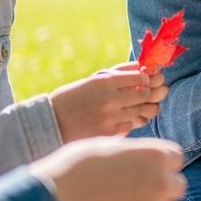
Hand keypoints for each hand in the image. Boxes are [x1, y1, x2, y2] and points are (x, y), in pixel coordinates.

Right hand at [30, 136, 184, 200]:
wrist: (58, 198)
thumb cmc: (77, 167)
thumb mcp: (110, 147)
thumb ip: (134, 154)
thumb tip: (140, 159)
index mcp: (155, 154)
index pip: (176, 158)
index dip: (162, 163)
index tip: (148, 168)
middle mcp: (161, 180)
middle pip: (178, 185)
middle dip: (163, 186)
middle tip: (141, 189)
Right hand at [50, 63, 167, 139]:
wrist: (51, 121)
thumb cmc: (73, 97)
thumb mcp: (92, 80)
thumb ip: (119, 73)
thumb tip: (143, 67)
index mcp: (104, 81)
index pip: (140, 76)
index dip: (147, 78)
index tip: (145, 80)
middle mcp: (109, 98)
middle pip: (145, 94)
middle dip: (149, 92)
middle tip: (148, 92)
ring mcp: (110, 117)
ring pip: (141, 111)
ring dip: (144, 107)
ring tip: (140, 105)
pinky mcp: (109, 132)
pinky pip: (131, 125)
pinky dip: (132, 121)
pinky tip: (125, 117)